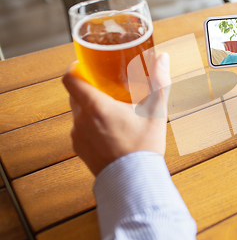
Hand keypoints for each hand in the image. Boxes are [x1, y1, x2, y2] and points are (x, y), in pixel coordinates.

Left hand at [62, 53, 170, 175]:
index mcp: (96, 107)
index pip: (71, 78)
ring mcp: (78, 136)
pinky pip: (82, 129)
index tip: (87, 65)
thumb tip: (163, 58)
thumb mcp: (155, 111)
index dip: (76, 67)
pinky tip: (112, 130)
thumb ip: (159, 82)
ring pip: (79, 113)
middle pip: (76, 94)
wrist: (133, 181)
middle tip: (109, 85)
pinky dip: (93, 125)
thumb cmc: (144, 146)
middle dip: (90, 87)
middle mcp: (81, 120)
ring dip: (92, 108)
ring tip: (114, 110)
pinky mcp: (80, 149)